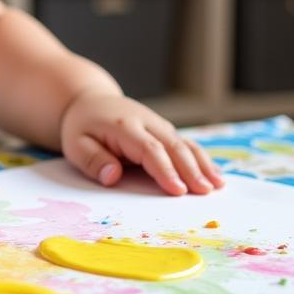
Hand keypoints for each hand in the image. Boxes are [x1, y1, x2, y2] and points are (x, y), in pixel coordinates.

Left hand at [60, 92, 223, 195]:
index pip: (148, 149)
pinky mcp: (164, 129)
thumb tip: (112, 176)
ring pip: (184, 143)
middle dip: (191, 169)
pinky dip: (202, 158)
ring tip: (218, 185)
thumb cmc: (82, 128)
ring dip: (203, 164)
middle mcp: (145, 122)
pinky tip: (216, 175)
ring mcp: (158, 124)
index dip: (164, 170)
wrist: (89, 101)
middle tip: (205, 192)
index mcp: (123, 126)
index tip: (178, 190)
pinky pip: (186, 142)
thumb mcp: (75, 144)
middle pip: (173, 145)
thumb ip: (93, 160)